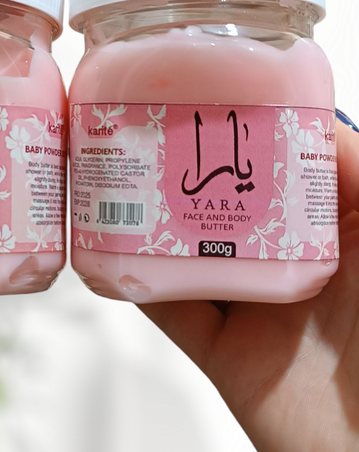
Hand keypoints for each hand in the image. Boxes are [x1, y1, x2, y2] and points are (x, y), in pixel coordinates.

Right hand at [141, 119, 358, 451]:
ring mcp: (258, 312)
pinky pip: (173, 314)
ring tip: (118, 177)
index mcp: (344, 234)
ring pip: (192, 255)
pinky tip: (115, 249)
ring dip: (155, 223)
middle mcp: (296, 267)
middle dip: (189, 171)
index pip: (284, 169)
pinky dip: (141, 283)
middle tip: (147, 130)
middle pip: (228, 208)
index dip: (247, 132)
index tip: (208, 95)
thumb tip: (318, 120)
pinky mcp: (227, 357)